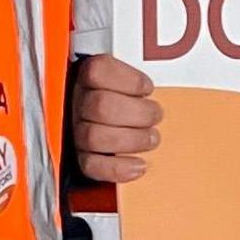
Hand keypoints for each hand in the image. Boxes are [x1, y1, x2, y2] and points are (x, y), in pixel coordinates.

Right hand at [70, 54, 163, 182]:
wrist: (108, 119)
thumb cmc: (124, 96)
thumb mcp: (130, 78)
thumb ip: (139, 76)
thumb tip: (163, 80)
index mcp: (86, 76)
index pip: (97, 71)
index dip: (129, 80)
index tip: (147, 88)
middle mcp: (76, 102)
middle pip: (101, 106)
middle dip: (138, 113)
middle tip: (156, 116)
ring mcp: (76, 130)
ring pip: (95, 137)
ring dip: (132, 140)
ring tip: (151, 138)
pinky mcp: (80, 156)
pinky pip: (92, 166)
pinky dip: (119, 168)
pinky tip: (138, 165)